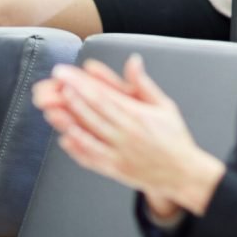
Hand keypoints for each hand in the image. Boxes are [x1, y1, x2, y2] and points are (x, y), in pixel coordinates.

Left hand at [34, 55, 224, 216]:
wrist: (185, 175)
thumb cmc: (173, 138)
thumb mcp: (164, 107)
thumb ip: (143, 84)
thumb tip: (133, 61)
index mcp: (138, 117)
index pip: (103, 95)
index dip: (80, 83)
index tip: (64, 72)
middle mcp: (127, 135)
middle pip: (92, 112)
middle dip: (69, 96)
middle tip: (52, 85)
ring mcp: (120, 154)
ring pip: (88, 135)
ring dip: (67, 121)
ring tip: (51, 109)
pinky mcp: (115, 170)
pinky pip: (92, 158)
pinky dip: (77, 149)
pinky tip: (64, 138)